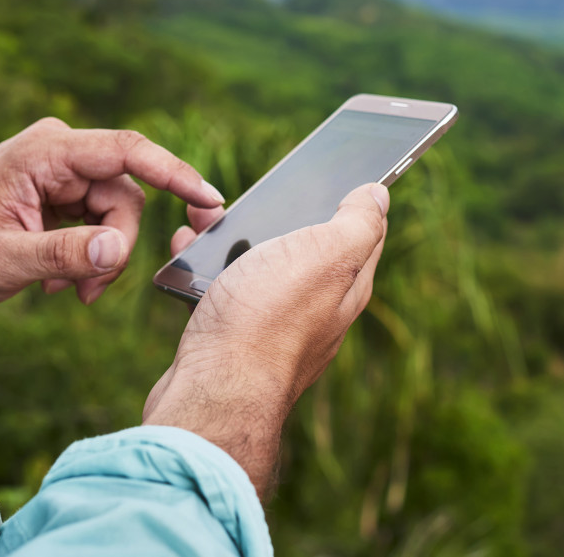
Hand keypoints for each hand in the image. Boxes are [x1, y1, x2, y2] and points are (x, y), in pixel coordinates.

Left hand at [0, 117, 223, 305]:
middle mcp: (58, 151)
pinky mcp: (61, 189)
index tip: (209, 200)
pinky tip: (58, 279)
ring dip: (101, 257)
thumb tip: (115, 250)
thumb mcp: (3, 262)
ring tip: (65, 290)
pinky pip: (100, 219)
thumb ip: (62, 254)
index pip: (126, 151)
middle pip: (126, 195)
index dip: (173, 173)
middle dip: (116, 246)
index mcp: (44, 152)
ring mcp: (60, 168)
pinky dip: (89, 253)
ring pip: (117, 212)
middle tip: (87, 292)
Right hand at [143, 183, 389, 497]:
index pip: (363, 233)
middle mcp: (316, 309)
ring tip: (208, 217)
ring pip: (257, 266)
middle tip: (259, 191)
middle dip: (280, 213)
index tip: (342, 170)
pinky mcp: (232, 340)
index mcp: (346, 286)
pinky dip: (204, 268)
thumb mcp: (327, 254)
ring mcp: (273, 326)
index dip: (354, 198)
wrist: (212, 392)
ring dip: (233, 237)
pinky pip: (222, 291)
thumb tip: (378, 195)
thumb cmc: (269, 319)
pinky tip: (185, 253)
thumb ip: (357, 223)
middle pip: (304, 247)